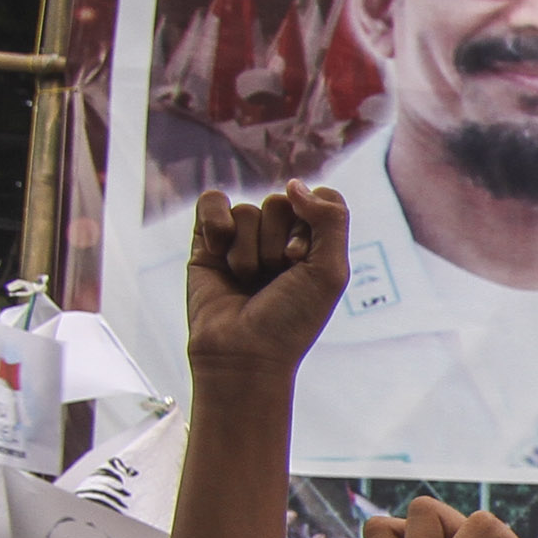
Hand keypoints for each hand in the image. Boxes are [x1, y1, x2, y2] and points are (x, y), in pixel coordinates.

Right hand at [183, 184, 352, 371]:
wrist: (243, 353)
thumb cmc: (291, 320)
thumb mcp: (330, 271)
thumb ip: (330, 218)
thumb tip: (293, 183)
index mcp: (315, 243)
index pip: (320, 199)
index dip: (310, 226)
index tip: (300, 262)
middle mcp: (280, 237)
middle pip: (281, 203)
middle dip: (276, 245)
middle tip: (273, 280)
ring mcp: (243, 237)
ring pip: (247, 211)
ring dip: (247, 252)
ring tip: (247, 283)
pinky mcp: (207, 240)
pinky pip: (212, 202)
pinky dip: (215, 223)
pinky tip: (218, 252)